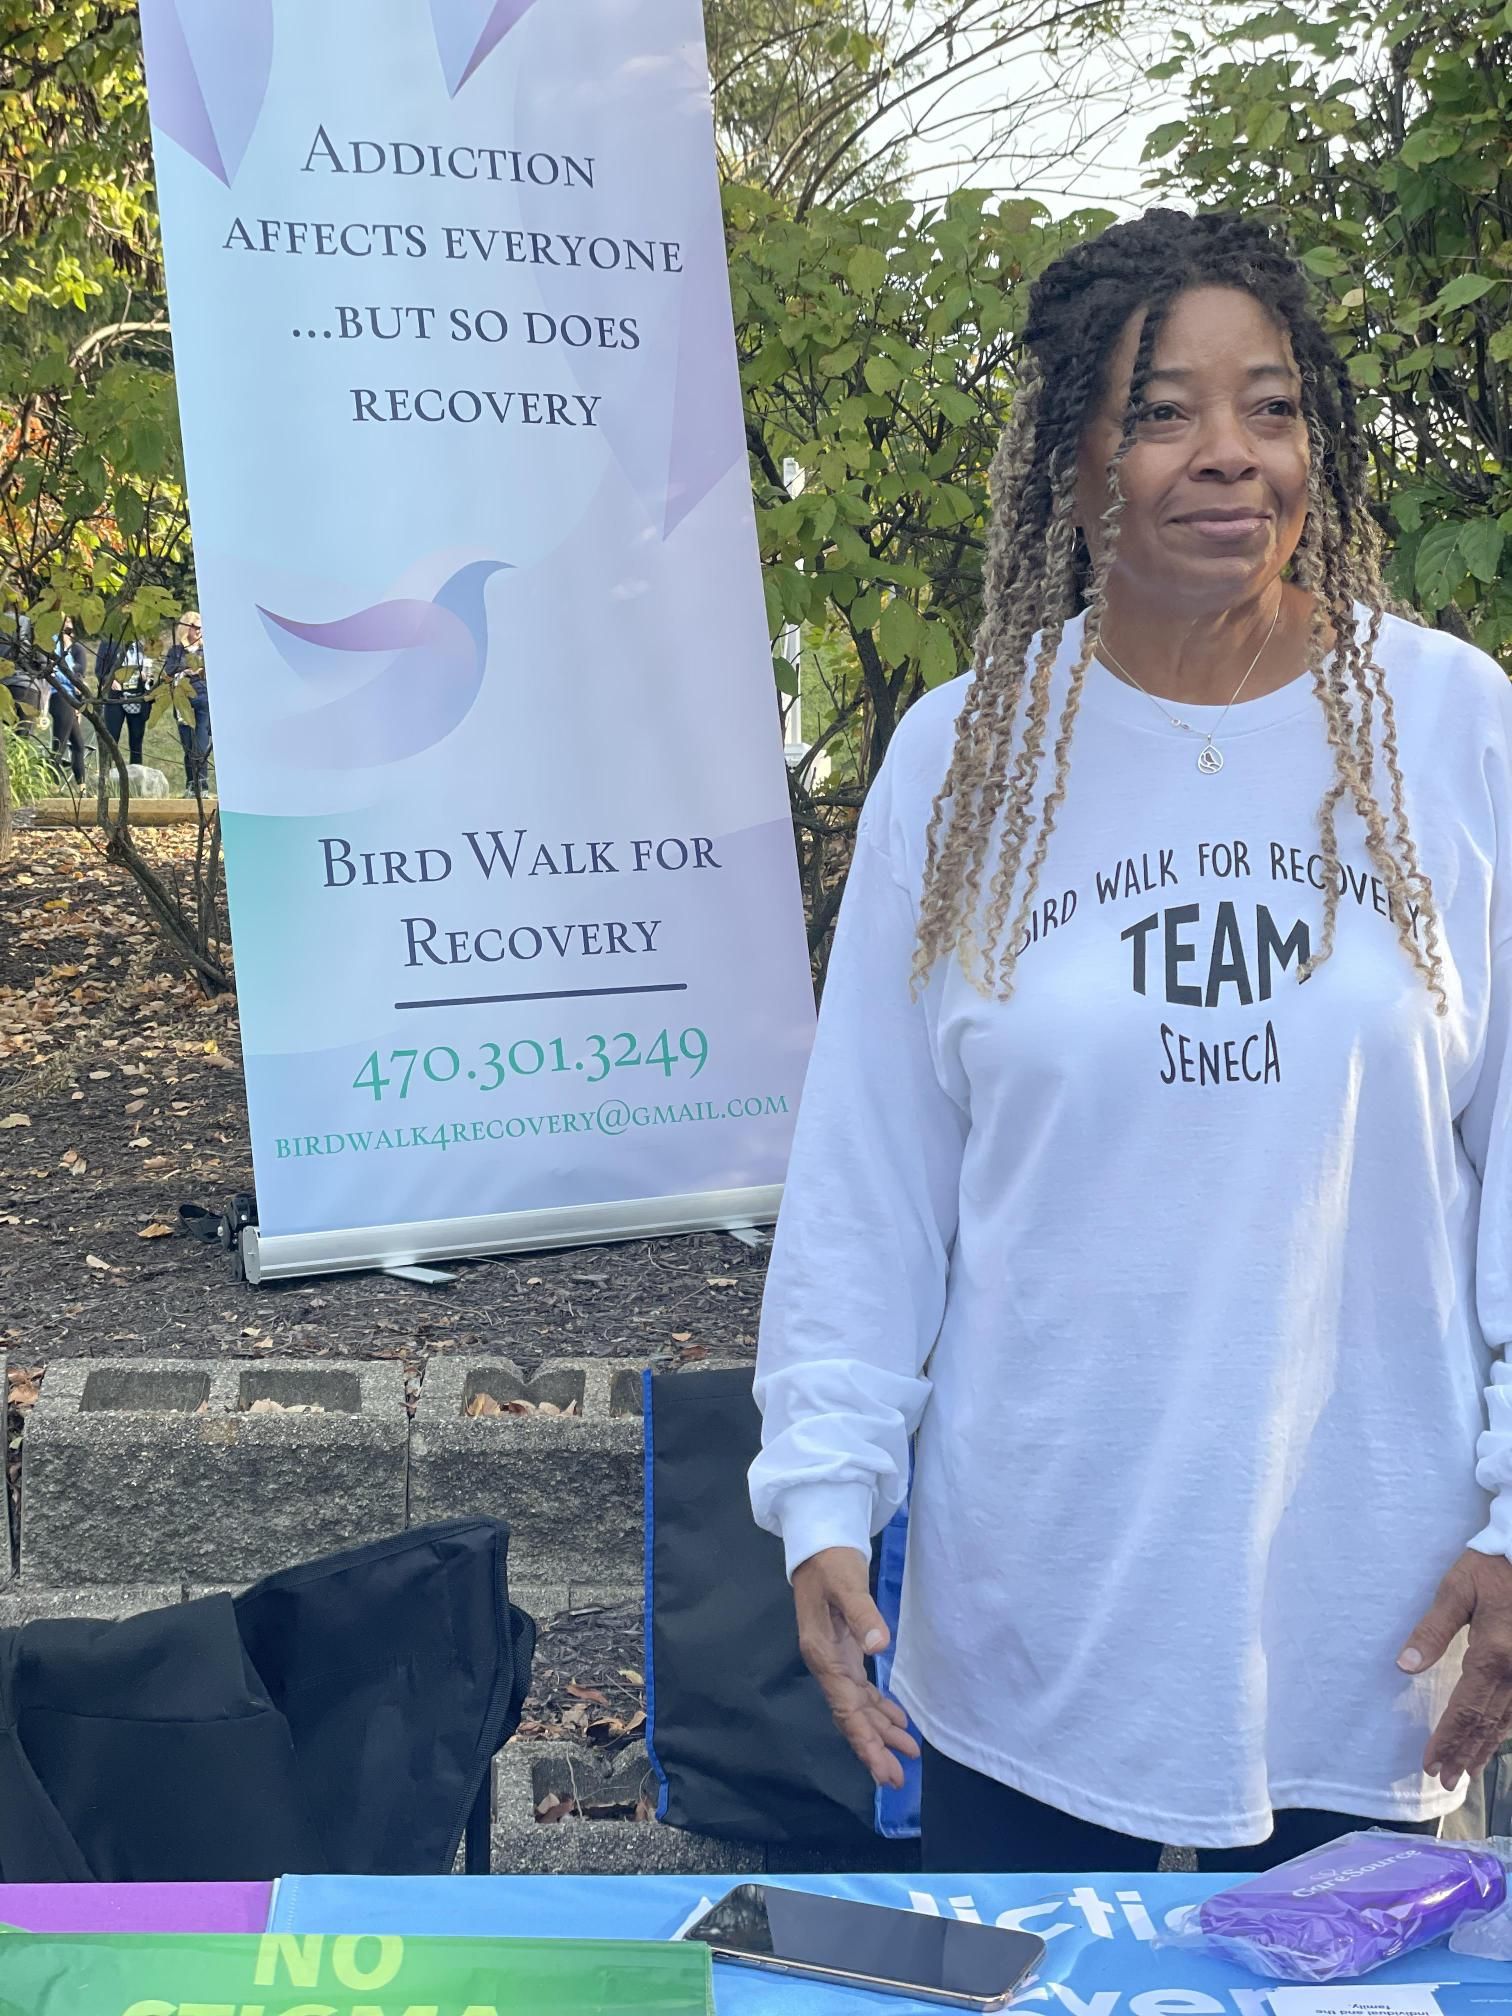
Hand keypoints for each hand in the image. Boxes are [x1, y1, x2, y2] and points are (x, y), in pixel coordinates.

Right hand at [792, 1545, 919, 1789]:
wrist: (817, 1543)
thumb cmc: (831, 1562)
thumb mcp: (846, 1583)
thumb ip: (862, 1614)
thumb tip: (879, 1646)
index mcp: (823, 1654)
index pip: (845, 1708)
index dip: (864, 1740)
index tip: (882, 1769)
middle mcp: (827, 1663)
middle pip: (850, 1716)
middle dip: (873, 1748)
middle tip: (897, 1779)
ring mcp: (835, 1659)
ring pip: (857, 1707)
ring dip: (879, 1732)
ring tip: (907, 1756)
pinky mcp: (846, 1651)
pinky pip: (861, 1690)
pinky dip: (878, 1709)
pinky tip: (896, 1723)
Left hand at [1400, 1549, 1511, 1788]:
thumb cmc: (1493, 1566)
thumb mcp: (1457, 1589)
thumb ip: (1431, 1629)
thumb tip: (1404, 1665)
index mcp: (1493, 1655)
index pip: (1464, 1710)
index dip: (1447, 1740)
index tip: (1430, 1764)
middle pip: (1486, 1723)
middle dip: (1463, 1753)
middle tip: (1444, 1781)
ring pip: (1507, 1721)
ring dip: (1485, 1747)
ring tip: (1466, 1770)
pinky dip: (1505, 1728)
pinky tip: (1494, 1739)